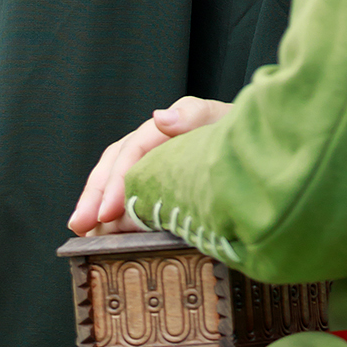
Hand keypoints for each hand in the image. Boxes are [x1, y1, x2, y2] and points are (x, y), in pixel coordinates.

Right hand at [68, 94, 232, 234]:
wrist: (265, 147)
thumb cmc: (247, 135)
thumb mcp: (228, 123)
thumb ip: (197, 116)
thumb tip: (159, 118)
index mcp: (176, 122)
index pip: (135, 147)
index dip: (118, 179)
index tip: (108, 212)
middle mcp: (161, 136)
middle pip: (117, 160)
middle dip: (96, 193)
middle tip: (81, 225)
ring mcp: (160, 156)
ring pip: (116, 172)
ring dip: (96, 200)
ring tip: (82, 230)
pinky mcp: (164, 176)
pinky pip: (130, 188)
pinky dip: (111, 207)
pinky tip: (100, 228)